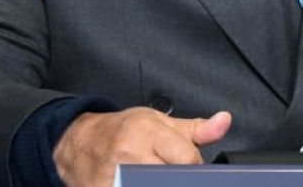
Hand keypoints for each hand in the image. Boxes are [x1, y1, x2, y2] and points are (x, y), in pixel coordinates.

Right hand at [53, 107, 231, 186]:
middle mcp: (130, 154)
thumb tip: (225, 121)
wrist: (78, 143)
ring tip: (154, 177)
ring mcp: (114, 178)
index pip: (188, 159)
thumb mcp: (159, 121)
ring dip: (160, 184)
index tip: (186, 165)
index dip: (193, 166)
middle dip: (178, 179)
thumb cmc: (121, 131)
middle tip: (170, 173)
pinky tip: (138, 183)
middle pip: (173, 179)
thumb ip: (196, 128)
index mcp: (146, 131)